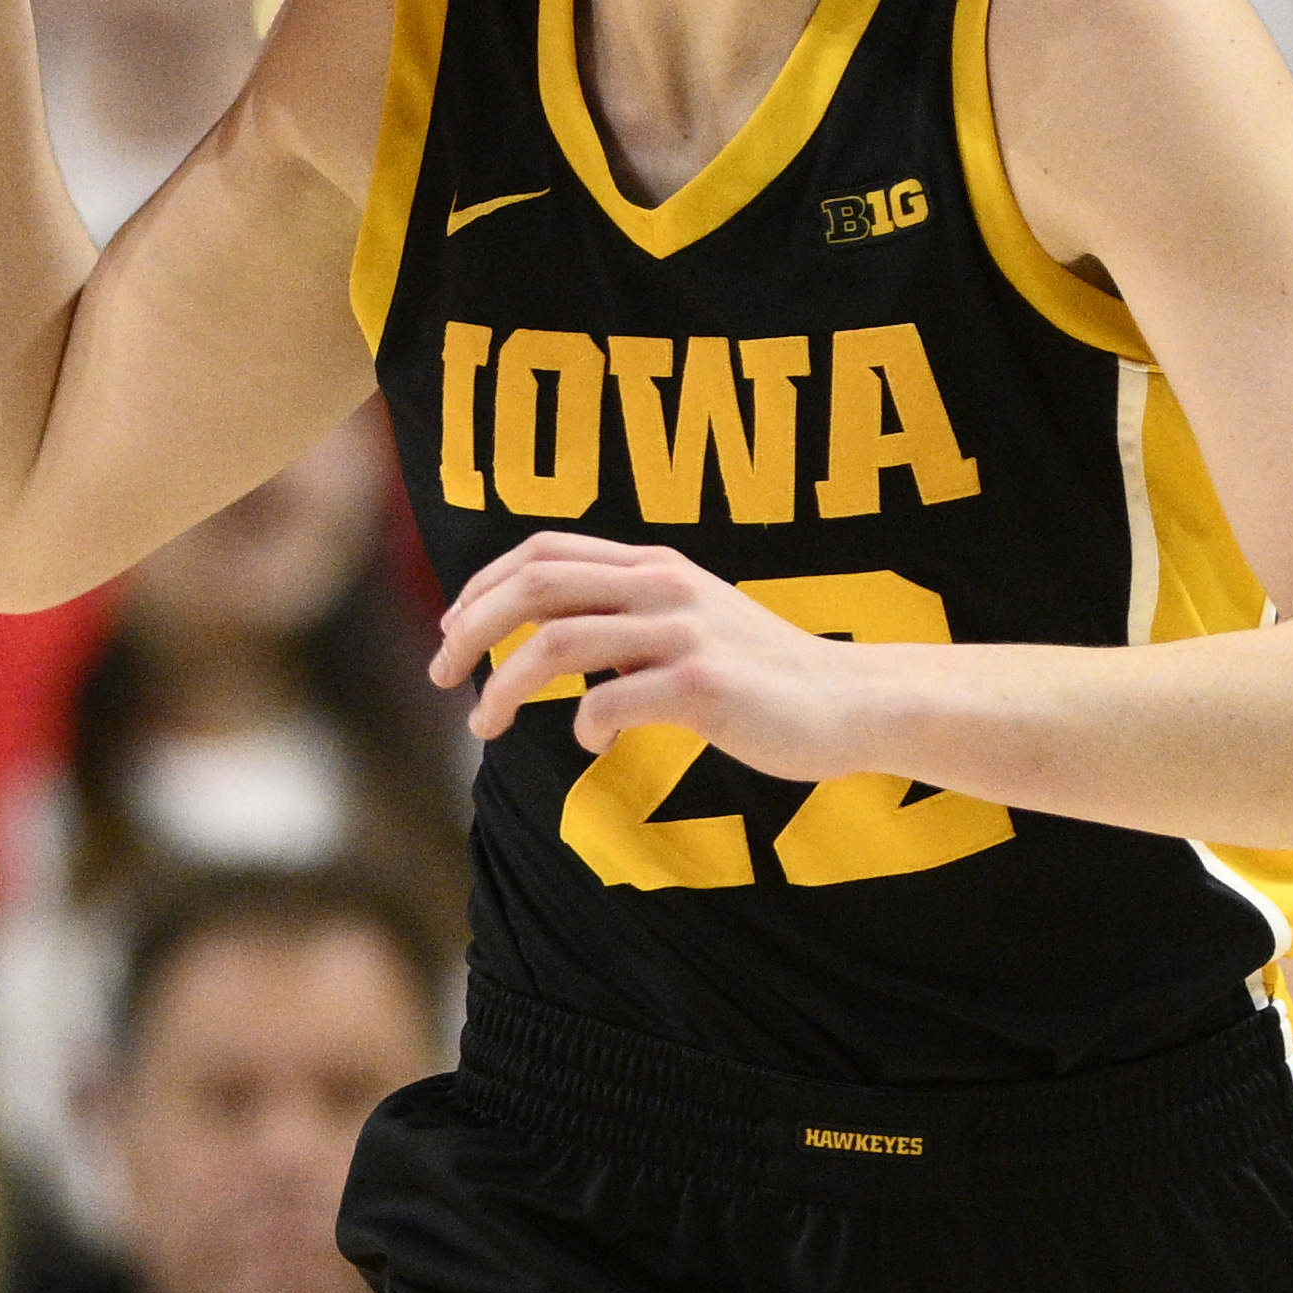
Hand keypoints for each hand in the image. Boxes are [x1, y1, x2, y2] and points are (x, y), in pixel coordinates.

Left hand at [431, 533, 890, 776]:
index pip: (542, 550)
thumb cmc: (764, 674)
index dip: (481, 585)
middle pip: (533, 585)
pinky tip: (594, 743)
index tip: (451, 630)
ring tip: (485, 723)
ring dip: (504, 685)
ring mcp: (685, 634)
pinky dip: (584, 726)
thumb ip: (629, 615)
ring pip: (556, 642)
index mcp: (654, 565)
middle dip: (470, 628)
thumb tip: (554, 638)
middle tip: (440, 674)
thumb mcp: (692, 621)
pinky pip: (610, 703)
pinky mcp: (705, 687)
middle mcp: (663, 586)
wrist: (852, 701)